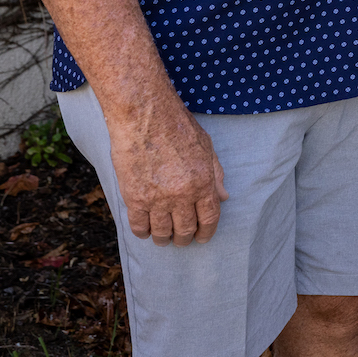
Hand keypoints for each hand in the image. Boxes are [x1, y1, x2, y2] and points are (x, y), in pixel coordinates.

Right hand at [105, 103, 228, 245]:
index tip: (202, 237)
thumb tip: (223, 197)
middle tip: (182, 240)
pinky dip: (143, 232)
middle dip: (185, 239)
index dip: (207, 231)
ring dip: (164, 239)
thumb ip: (215, 174)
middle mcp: (182, 195)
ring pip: (162, 232)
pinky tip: (145, 231)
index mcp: (203, 182)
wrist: (144, 116)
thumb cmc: (177, 126)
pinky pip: (139, 225)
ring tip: (163, 239)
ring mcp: (157, 198)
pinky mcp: (134, 197)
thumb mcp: (206, 146)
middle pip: (185, 229)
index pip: (209, 218)